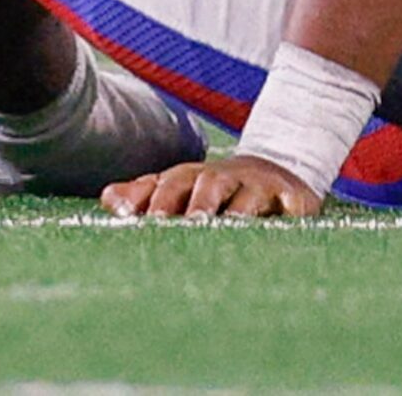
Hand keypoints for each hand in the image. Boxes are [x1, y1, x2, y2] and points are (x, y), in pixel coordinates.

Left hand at [100, 155, 322, 220]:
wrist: (278, 170)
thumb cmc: (216, 190)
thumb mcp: (181, 188)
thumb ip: (144, 194)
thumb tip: (107, 198)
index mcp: (192, 176)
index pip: (166, 183)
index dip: (147, 198)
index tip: (126, 215)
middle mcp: (224, 178)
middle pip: (204, 184)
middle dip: (190, 204)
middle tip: (175, 226)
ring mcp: (260, 187)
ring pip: (245, 198)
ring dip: (232, 214)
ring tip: (219, 230)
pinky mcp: (294, 200)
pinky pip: (290, 209)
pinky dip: (285, 216)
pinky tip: (277, 226)